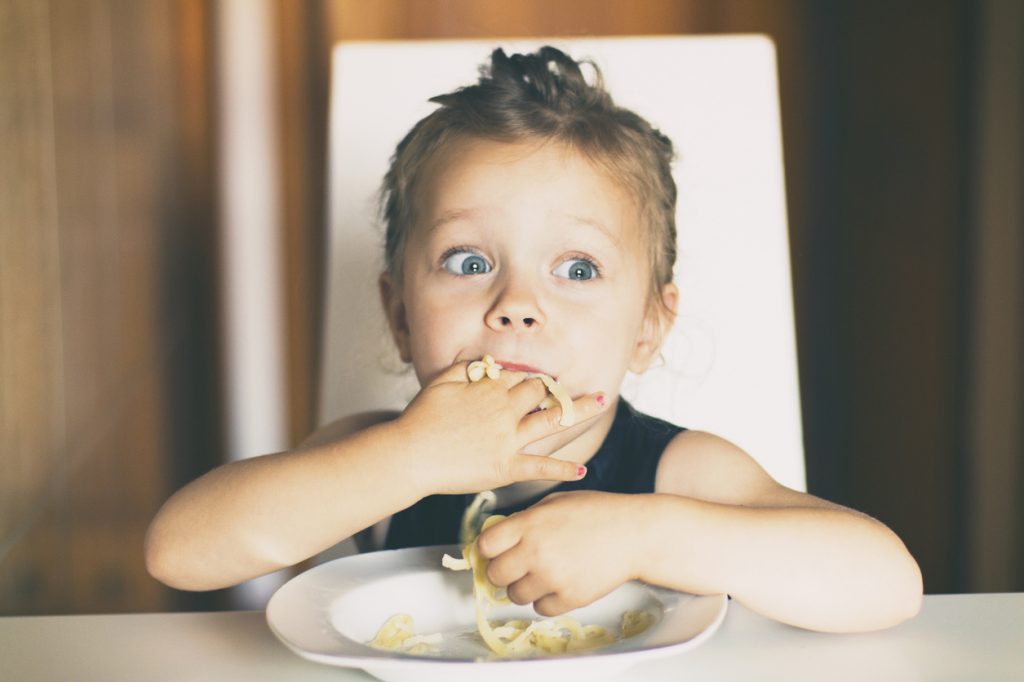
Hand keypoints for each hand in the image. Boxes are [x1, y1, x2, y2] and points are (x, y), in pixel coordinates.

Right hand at [394, 361, 606, 494]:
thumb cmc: (421, 418)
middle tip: (583, 388)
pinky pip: (541, 467)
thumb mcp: (441, 381)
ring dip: (582, 409)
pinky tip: (582, 471)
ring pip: (554, 419)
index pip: (522, 376)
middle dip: (562, 388)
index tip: (541, 381)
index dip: (533, 378)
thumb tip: (485, 362)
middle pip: (544, 392)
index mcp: (491, 388)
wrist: (410, 454)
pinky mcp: (507, 467)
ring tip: (603, 401)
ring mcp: (509, 439)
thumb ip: (465, 368)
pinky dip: (563, 470)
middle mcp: (506, 410)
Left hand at [476, 491, 643, 615]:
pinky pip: (540, 609)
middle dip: (502, 571)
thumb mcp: (556, 502)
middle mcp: (536, 552)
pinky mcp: (569, 598)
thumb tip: (500, 535)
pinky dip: (546, 600)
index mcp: (529, 524)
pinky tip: (558, 584)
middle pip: (495, 574)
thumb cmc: (598, 512)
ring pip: (515, 595)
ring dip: (523, 587)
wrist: (635, 533)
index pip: (485, 545)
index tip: (497, 550)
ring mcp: (552, 578)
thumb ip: (526, 518)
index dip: (489, 549)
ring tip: (541, 574)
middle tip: (516, 565)